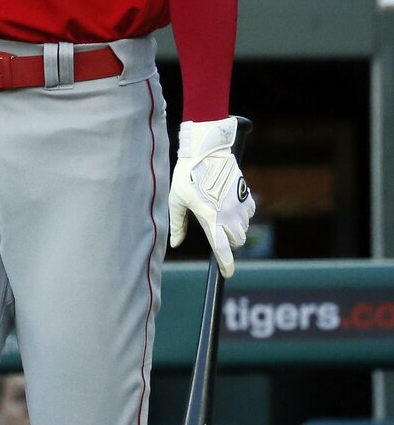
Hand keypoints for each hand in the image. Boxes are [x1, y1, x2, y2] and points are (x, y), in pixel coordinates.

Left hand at [169, 118, 255, 276]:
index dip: (226, 264)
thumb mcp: (176, 200)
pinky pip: (249, 213)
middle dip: (227, 241)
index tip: (226, 273)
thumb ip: (178, 225)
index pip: (222, 249)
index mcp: (210, 218)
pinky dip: (242, 213)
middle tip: (214, 228)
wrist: (207, 151)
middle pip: (236, 241)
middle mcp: (229, 215)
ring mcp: (241, 206)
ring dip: (234, 227)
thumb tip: (175, 244)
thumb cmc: (186, 175)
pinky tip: (228, 201)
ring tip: (217, 209)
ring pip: (243, 228)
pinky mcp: (247, 196)